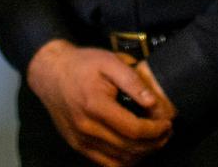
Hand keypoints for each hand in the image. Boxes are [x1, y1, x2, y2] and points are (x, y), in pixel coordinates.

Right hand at [26, 40, 173, 165]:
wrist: (50, 72)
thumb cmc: (81, 65)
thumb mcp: (109, 61)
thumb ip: (132, 80)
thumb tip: (153, 102)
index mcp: (95, 105)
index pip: (134, 130)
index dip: (155, 130)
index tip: (167, 123)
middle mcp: (86, 127)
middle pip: (130, 148)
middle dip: (155, 143)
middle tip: (166, 132)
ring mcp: (81, 139)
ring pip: (120, 160)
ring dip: (143, 154)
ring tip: (154, 140)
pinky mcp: (78, 145)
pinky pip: (107, 164)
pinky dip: (125, 161)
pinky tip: (135, 151)